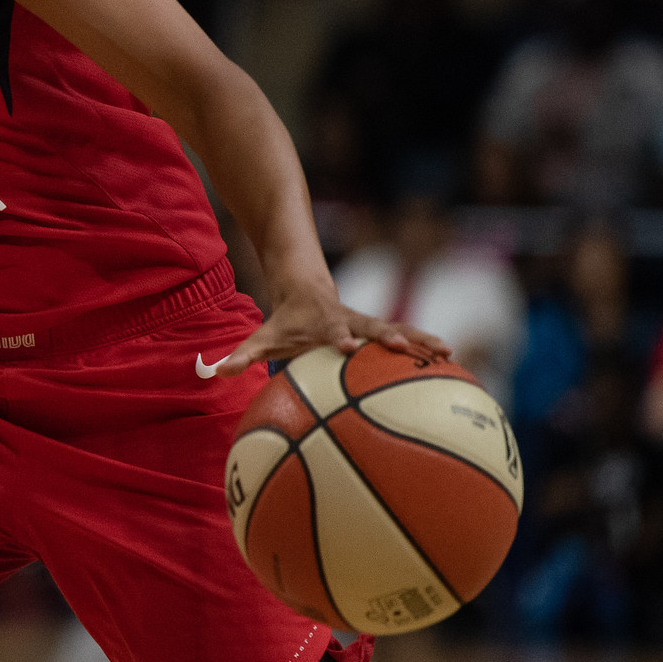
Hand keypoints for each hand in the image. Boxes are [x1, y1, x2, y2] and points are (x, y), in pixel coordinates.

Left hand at [197, 287, 449, 379]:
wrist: (306, 288)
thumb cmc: (284, 322)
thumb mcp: (262, 337)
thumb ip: (239, 356)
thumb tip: (209, 373)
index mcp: (324, 325)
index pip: (332, 331)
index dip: (339, 338)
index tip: (347, 347)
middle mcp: (351, 322)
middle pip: (374, 328)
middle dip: (390, 337)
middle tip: (407, 348)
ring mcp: (369, 325)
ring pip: (399, 331)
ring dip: (421, 340)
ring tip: (448, 351)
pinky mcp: (382, 331)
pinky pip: (409, 340)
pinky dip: (427, 347)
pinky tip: (453, 360)